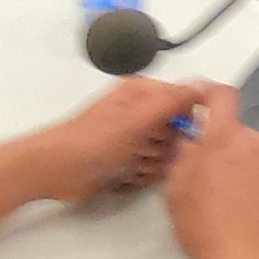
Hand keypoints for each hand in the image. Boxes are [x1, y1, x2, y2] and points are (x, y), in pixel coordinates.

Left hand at [33, 77, 207, 203]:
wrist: (54, 170)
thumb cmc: (88, 141)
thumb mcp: (136, 119)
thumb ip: (172, 101)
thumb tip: (204, 84)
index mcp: (142, 92)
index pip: (184, 100)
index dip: (187, 119)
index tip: (184, 134)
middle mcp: (140, 111)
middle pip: (178, 129)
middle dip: (168, 145)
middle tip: (148, 149)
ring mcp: (134, 136)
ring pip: (167, 152)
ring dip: (155, 162)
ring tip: (133, 162)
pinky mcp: (128, 159)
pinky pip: (153, 168)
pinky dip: (144, 174)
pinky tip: (129, 173)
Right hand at [166, 87, 258, 258]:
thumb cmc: (206, 229)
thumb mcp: (176, 189)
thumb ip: (182, 154)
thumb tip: (188, 140)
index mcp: (223, 139)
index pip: (222, 95)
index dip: (209, 92)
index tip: (201, 98)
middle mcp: (254, 144)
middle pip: (236, 129)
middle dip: (221, 143)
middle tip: (205, 171)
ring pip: (252, 151)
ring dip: (240, 163)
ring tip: (225, 197)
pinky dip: (256, 179)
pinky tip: (244, 205)